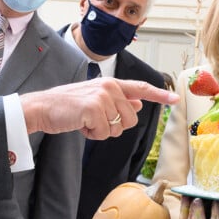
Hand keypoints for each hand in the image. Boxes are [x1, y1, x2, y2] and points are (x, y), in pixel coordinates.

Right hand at [21, 77, 178, 139]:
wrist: (43, 108)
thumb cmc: (67, 106)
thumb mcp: (95, 100)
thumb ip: (118, 101)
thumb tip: (139, 103)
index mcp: (111, 83)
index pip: (140, 88)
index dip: (159, 94)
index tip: (175, 99)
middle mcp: (109, 87)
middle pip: (131, 119)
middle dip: (115, 126)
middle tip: (94, 120)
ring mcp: (102, 96)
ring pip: (118, 128)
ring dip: (102, 131)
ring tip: (86, 121)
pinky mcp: (94, 108)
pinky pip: (104, 134)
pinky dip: (92, 135)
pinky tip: (80, 124)